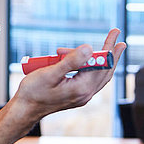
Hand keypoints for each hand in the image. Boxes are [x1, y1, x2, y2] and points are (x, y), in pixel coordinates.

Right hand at [12, 29, 126, 122]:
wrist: (24, 109)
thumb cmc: (34, 92)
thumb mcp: (50, 73)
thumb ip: (71, 61)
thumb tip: (90, 48)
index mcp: (82, 88)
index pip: (102, 64)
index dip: (109, 47)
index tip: (115, 34)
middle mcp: (85, 94)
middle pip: (105, 71)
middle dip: (112, 54)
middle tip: (118, 39)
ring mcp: (82, 96)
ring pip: (98, 76)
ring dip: (101, 61)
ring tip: (100, 49)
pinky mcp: (76, 96)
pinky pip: (90, 80)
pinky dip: (91, 68)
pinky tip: (86, 61)